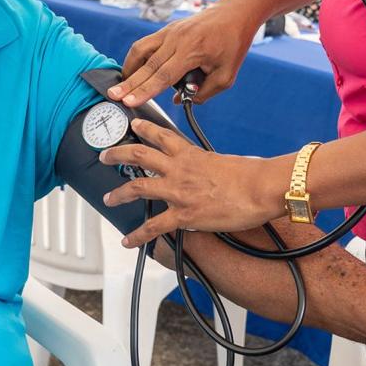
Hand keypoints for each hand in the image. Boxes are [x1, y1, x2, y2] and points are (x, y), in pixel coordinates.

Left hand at [100, 119, 286, 247]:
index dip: (144, 128)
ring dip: (119, 193)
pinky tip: (128, 240)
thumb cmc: (251, 175)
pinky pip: (153, 226)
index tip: (134, 125)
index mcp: (190, 153)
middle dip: (117, 153)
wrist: (260, 188)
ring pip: (137, 187)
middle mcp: (179, 168)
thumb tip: (209, 174)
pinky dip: (138, 235)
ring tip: (108, 198)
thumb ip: (209, 166)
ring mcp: (178, 191)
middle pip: (139, 155)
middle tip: (104, 155)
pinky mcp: (184, 214)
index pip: (160, 134)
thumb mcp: (224, 162)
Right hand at [109, 1, 262, 107]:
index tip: (129, 101)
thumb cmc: (233, 43)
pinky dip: (137, 58)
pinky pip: (146, 44)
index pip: (163, 75)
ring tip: (121, 85)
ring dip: (129, 68)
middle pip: (147, 65)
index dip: (145, 90)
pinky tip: (134, 70)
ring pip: (141, 50)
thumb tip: (179, 100)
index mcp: (192, 50)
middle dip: (129, 83)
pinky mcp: (167, 29)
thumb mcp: (226, 75)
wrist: (234, 13)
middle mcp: (176, 39)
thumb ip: (204, 92)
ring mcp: (170, 32)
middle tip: (113, 96)